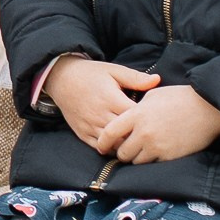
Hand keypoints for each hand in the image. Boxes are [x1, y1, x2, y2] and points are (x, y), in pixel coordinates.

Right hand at [42, 57, 159, 154]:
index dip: (147, 120)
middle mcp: (99, 115)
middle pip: (125, 134)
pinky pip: (99, 148)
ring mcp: (90, 126)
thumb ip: (135, 78)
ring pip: (113, 144)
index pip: (134, 117)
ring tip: (137, 141)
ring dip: (126, 144)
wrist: (61, 78)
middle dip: (138, 135)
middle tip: (149, 134)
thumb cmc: (90, 73)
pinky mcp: (82, 133)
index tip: (155, 119)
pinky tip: (120, 144)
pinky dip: (111, 149)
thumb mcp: (113, 70)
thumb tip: (158, 80)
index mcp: (110, 98)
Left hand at [106, 81, 219, 165]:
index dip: (103, 142)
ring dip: (136, 158)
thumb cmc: (180, 98)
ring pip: (136, 162)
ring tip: (141, 151)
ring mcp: (157, 147)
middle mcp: (144, 133)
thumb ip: (136, 109)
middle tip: (125, 150)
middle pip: (122, 152)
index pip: (110, 133)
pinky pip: (153, 165)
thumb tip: (126, 118)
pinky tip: (156, 153)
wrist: (207, 108)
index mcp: (137, 115)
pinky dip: (152, 161)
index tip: (101, 147)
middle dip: (121, 152)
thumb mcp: (153, 96)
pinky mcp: (170, 157)